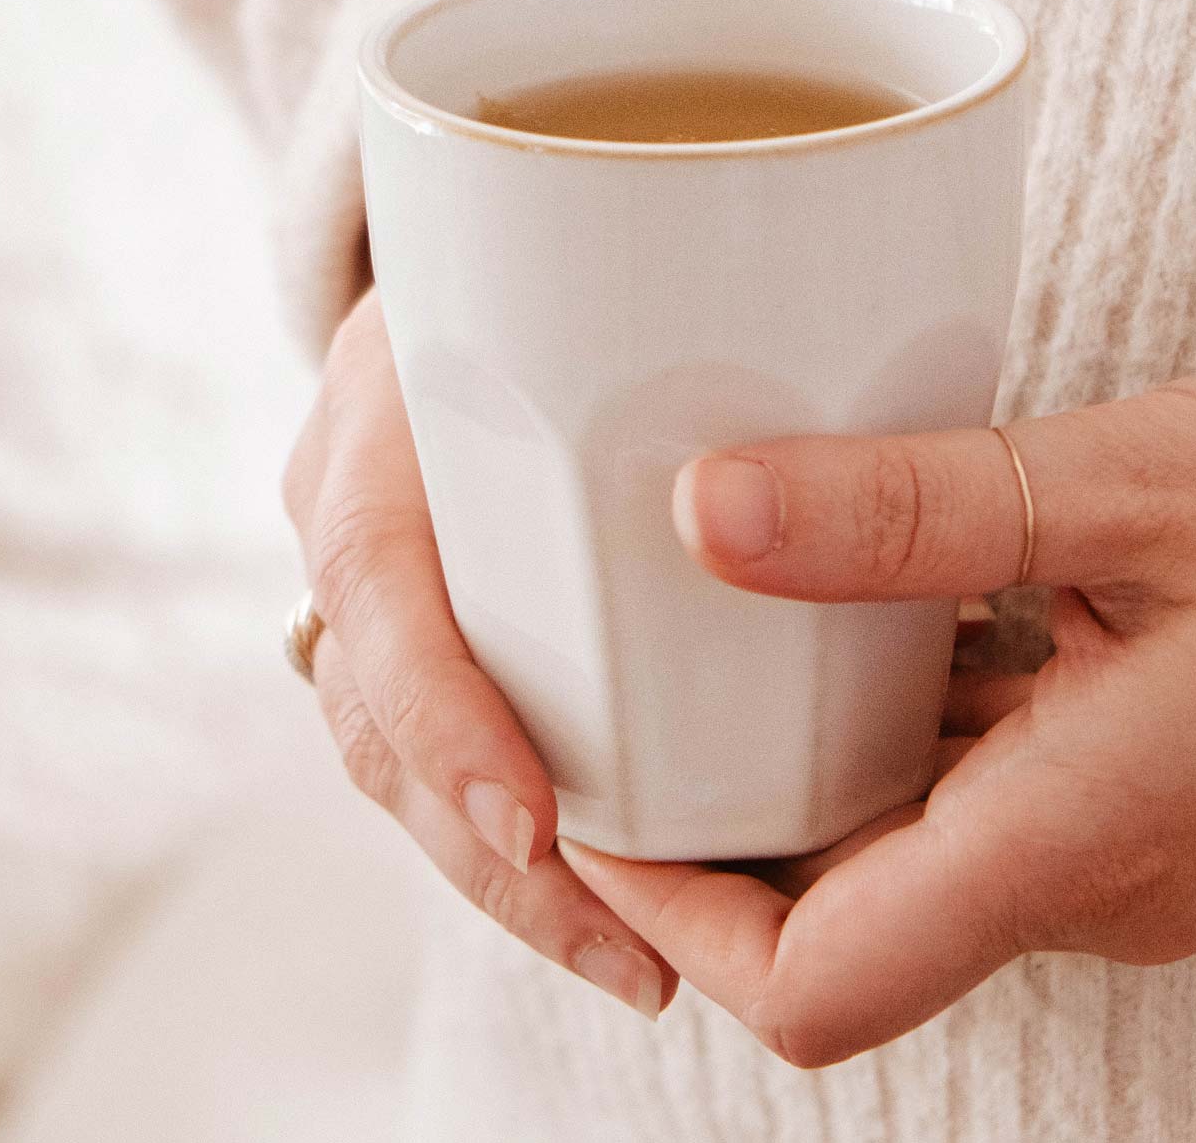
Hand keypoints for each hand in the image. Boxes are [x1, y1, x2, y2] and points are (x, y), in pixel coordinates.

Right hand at [282, 289, 674, 1020]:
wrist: (483, 230)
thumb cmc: (579, 234)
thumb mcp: (613, 242)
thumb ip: (711, 324)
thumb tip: (844, 460)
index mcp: (389, 397)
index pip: (373, 570)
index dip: (438, 709)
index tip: (534, 823)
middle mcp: (352, 492)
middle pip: (373, 709)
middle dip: (488, 855)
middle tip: (632, 952)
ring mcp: (369, 564)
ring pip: (395, 757)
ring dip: (510, 875)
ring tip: (641, 966)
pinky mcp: (414, 610)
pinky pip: (436, 743)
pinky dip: (513, 835)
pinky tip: (614, 901)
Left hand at [564, 360, 1195, 1067]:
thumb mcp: (1139, 486)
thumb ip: (914, 509)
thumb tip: (707, 513)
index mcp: (1075, 842)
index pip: (812, 984)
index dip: (671, 913)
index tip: (592, 802)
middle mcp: (1096, 881)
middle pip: (843, 920)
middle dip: (715, 829)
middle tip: (627, 690)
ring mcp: (1138, 845)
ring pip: (918, 845)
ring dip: (809, 763)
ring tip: (715, 627)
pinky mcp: (1165, 789)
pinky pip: (996, 784)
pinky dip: (912, 718)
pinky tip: (881, 598)